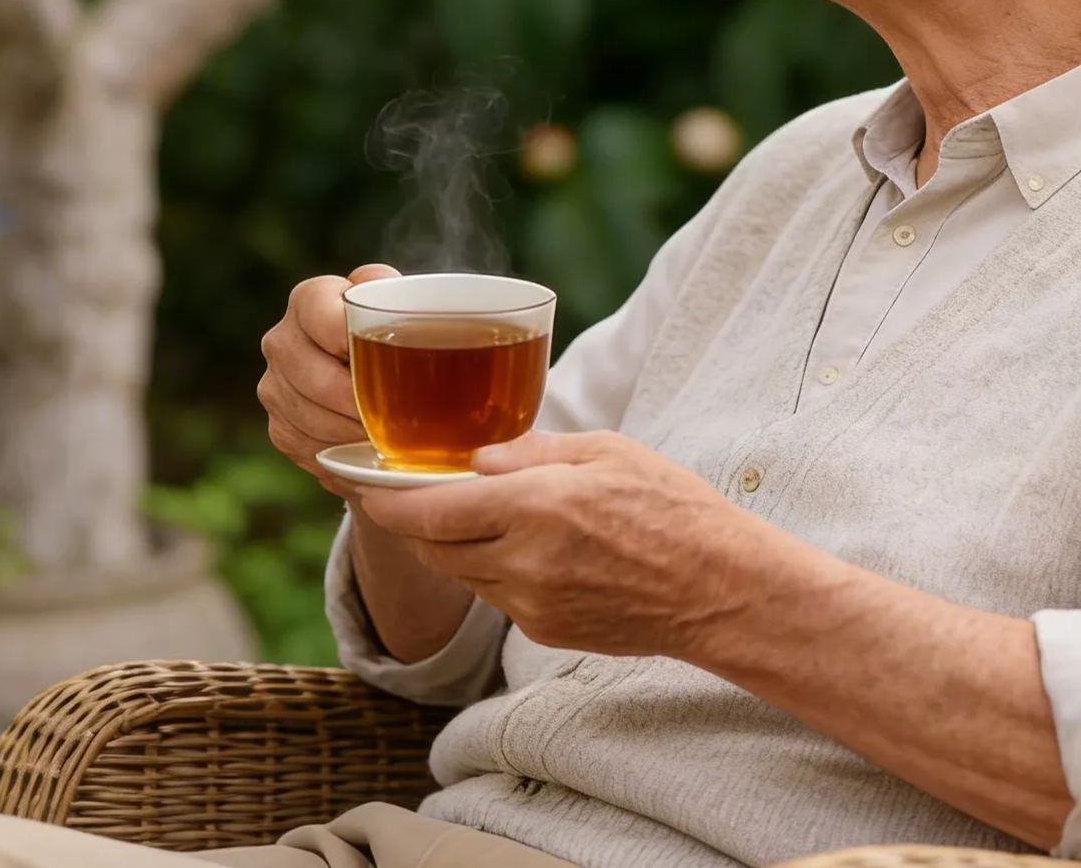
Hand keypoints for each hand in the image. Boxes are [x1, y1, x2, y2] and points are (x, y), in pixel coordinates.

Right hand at [258, 263, 396, 496]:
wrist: (368, 376)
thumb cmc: (388, 333)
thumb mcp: (394, 302)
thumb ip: (386, 290)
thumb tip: (378, 286)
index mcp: (307, 299)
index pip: (317, 311)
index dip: (344, 334)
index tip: (373, 355)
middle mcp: (281, 340)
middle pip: (314, 377)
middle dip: (356, 400)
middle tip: (393, 413)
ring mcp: (273, 385)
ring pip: (311, 416)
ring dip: (350, 431)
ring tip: (385, 435)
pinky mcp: (278, 426)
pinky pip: (305, 445)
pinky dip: (337, 451)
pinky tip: (361, 449)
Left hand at [357, 430, 754, 658]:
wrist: (717, 588)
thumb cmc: (670, 506)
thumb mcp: (604, 450)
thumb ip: (531, 452)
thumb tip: (475, 460)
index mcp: (536, 506)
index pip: (432, 510)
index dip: (387, 500)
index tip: (363, 483)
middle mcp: (524, 561)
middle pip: (436, 547)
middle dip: (416, 521)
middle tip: (410, 492)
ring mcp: (533, 605)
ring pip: (464, 574)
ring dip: (454, 546)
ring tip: (471, 514)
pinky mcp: (546, 631)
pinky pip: (499, 596)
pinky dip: (494, 569)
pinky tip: (525, 545)